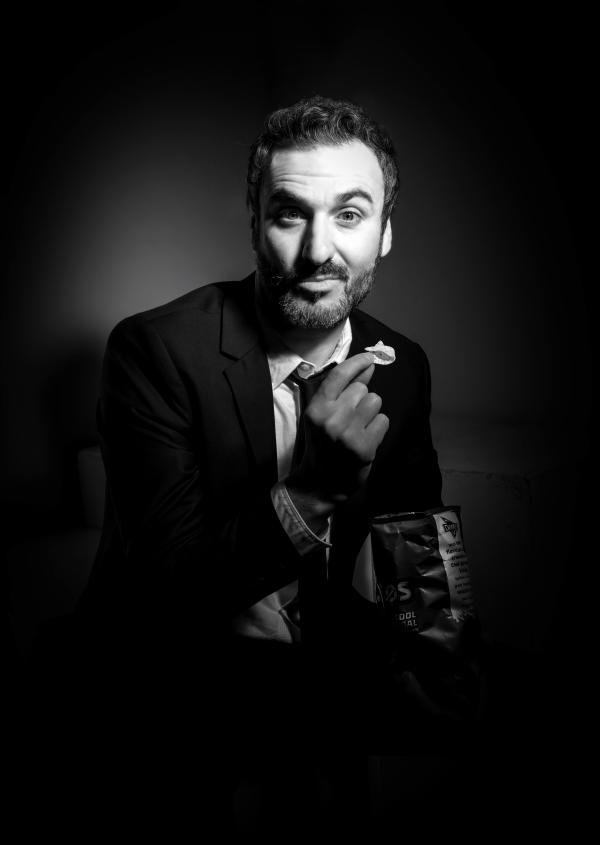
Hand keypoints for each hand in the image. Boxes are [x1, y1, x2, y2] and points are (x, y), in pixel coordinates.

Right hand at [287, 352, 389, 516]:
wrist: (321, 482)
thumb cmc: (323, 444)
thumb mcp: (324, 415)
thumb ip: (344, 389)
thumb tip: (368, 365)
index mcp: (316, 409)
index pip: (340, 375)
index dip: (358, 362)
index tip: (370, 358)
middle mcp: (330, 419)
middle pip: (362, 389)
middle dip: (361, 400)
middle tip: (351, 419)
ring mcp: (348, 434)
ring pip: (375, 402)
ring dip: (371, 413)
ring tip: (358, 428)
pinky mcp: (364, 447)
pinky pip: (383, 421)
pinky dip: (377, 429)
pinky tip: (365, 440)